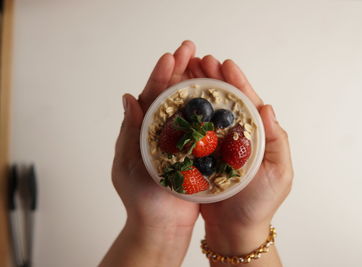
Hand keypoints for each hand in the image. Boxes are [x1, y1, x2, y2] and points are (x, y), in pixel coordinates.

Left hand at [101, 41, 198, 266]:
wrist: (162, 226)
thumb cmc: (140, 198)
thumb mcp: (129, 163)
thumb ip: (130, 131)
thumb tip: (129, 97)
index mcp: (145, 129)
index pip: (153, 95)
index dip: (162, 74)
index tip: (172, 56)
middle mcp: (165, 131)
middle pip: (175, 94)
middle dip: (183, 70)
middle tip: (193, 50)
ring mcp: (184, 140)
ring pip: (192, 106)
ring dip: (200, 84)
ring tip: (210, 66)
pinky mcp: (200, 152)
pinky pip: (207, 127)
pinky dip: (213, 110)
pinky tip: (223, 96)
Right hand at [189, 55, 292, 265]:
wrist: (235, 230)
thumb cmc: (260, 204)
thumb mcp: (278, 172)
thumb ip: (276, 140)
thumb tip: (268, 107)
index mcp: (256, 135)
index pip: (247, 102)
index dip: (237, 82)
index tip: (225, 64)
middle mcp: (236, 136)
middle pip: (224, 101)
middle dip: (213, 79)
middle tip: (199, 60)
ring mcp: (217, 145)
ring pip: (207, 112)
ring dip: (198, 91)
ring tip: (185, 72)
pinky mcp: (200, 156)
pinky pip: (194, 132)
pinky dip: (186, 114)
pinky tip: (176, 101)